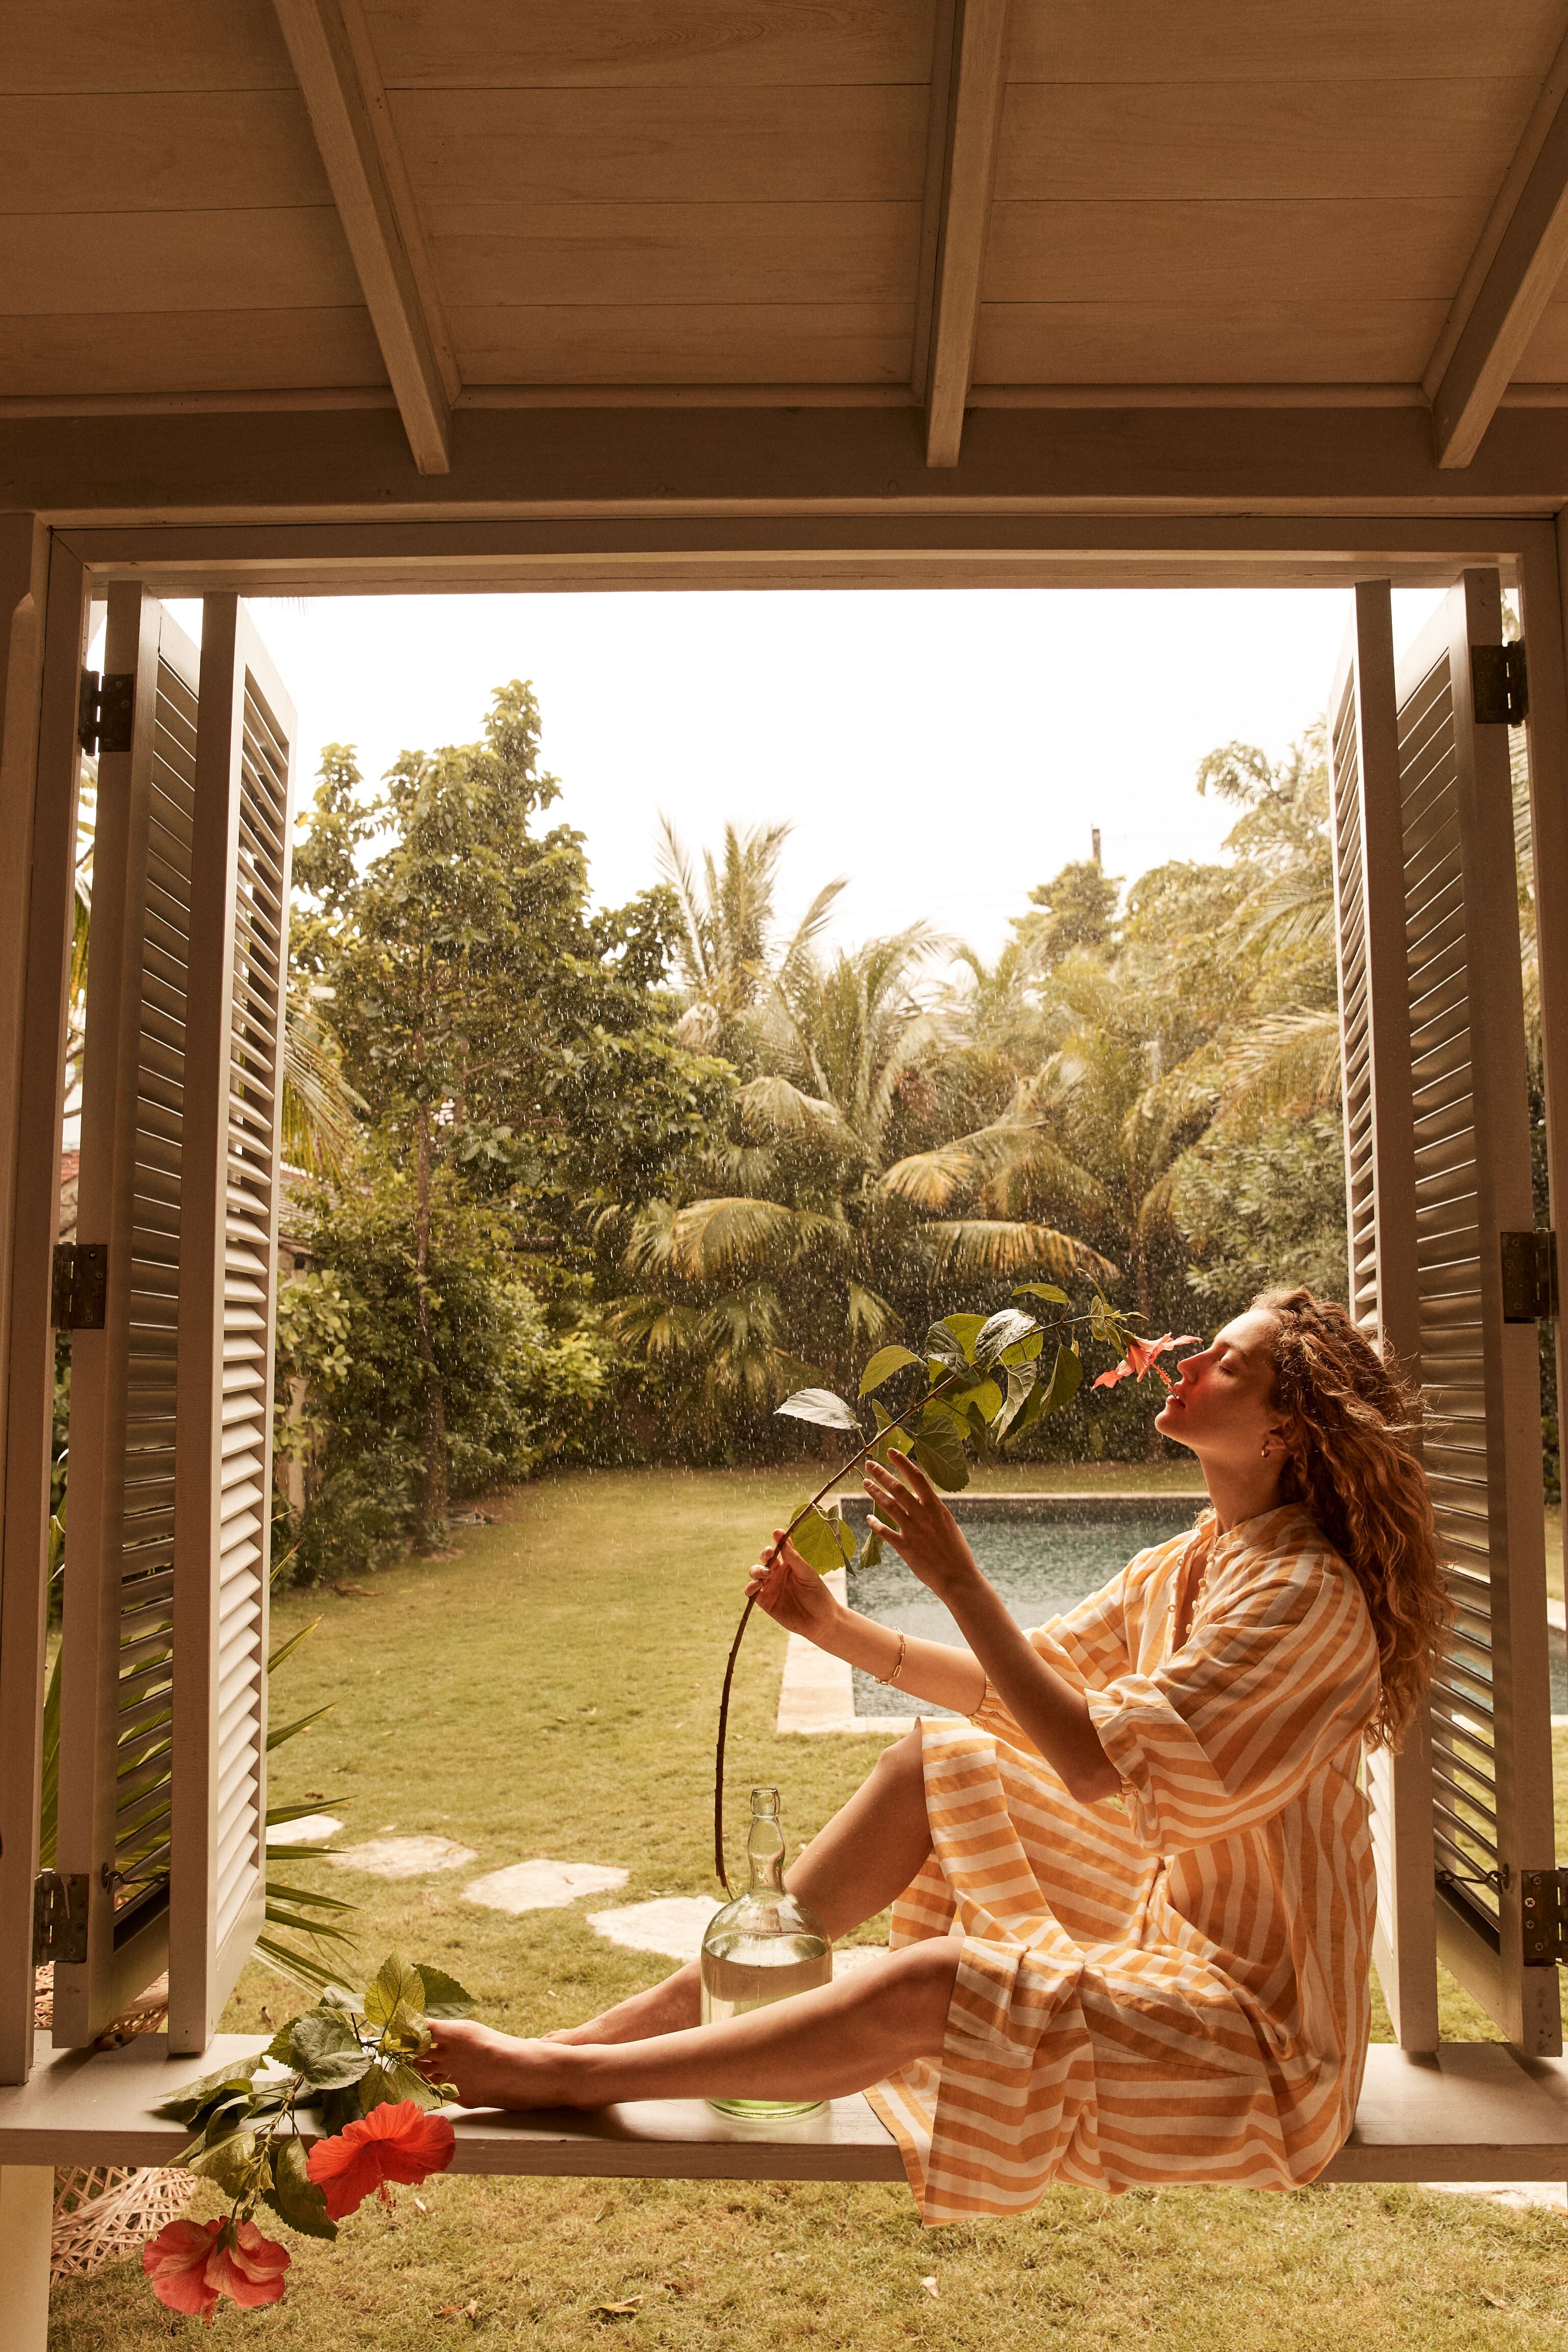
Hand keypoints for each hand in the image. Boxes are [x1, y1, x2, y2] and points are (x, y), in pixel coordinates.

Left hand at [412, 2017, 531, 2109]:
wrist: (516, 2071)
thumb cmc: (493, 2045)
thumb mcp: (469, 2029)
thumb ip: (444, 2031)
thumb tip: (421, 2028)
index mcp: (451, 2034)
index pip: (418, 2028)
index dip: (408, 2028)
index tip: (403, 2027)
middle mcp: (447, 2056)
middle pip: (415, 2051)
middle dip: (408, 2048)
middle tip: (405, 2044)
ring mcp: (449, 2077)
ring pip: (422, 2071)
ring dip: (418, 2065)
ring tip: (418, 2059)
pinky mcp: (454, 2094)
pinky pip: (434, 2087)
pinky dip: (431, 2080)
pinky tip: (434, 2074)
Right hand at [745, 1531, 840, 1640]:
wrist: (820, 1622)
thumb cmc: (818, 1595)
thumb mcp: (808, 1574)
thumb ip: (794, 1559)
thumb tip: (783, 1540)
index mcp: (789, 1564)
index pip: (780, 1547)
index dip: (777, 1539)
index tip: (777, 1533)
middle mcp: (777, 1573)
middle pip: (764, 1559)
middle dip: (765, 1554)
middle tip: (770, 1554)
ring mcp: (770, 1586)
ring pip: (755, 1573)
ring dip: (757, 1570)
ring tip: (767, 1573)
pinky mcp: (765, 1601)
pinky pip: (751, 1592)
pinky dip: (751, 1587)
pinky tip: (757, 1585)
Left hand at [862, 1453, 980, 1599]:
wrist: (958, 1577)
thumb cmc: (956, 1552)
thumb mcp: (948, 1524)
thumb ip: (933, 1511)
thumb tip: (923, 1499)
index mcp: (936, 1507)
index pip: (917, 1477)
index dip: (902, 1463)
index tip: (891, 1451)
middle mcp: (923, 1515)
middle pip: (898, 1488)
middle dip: (881, 1473)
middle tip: (869, 1463)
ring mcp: (913, 1530)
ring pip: (889, 1506)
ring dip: (875, 1492)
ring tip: (865, 1482)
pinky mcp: (905, 1547)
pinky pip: (885, 1532)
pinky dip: (875, 1524)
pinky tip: (868, 1518)